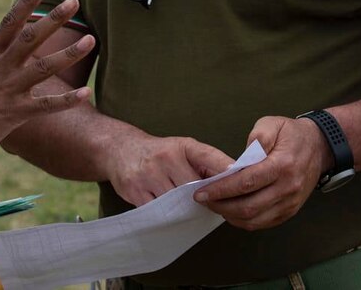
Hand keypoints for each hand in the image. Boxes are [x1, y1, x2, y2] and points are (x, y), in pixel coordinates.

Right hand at [0, 0, 94, 154]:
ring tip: (91, 40)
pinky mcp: (15, 112)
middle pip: (31, 37)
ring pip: (44, 68)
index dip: (26, 2)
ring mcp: (10, 88)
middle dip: (54, 19)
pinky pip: (46, 105)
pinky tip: (85, 92)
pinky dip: (66, 100)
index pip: (10, 22)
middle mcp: (2, 67)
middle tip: (75, 0)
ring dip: (68, 54)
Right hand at [105, 133, 232, 206]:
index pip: (210, 158)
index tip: (239, 183)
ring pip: (176, 203)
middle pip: (194, 188)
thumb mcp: (183, 148)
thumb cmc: (160, 152)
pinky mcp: (135, 191)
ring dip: (184, 209)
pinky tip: (168, 211)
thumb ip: (207, 163)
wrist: (120, 149)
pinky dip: (165, 214)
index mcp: (182, 146)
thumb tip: (235, 179)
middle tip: (210, 206)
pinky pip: (158, 212)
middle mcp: (165, 157)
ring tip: (187, 208)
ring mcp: (148, 175)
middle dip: (204, 199)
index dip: (226, 172)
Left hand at [193, 116, 329, 230]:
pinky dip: (244, 221)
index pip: (246, 182)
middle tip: (203, 200)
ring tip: (214, 205)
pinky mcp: (290, 211)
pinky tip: (231, 212)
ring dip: (230, 216)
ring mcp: (290, 202)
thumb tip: (241, 157)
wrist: (320, 148)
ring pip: (255, 219)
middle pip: (249, 206)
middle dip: (221, 205)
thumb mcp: (273, 123)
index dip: (221, 189)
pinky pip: (264, 223)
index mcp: (282, 165)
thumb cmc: (292, 134)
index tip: (202, 191)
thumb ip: (257, 136)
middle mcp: (288, 188)